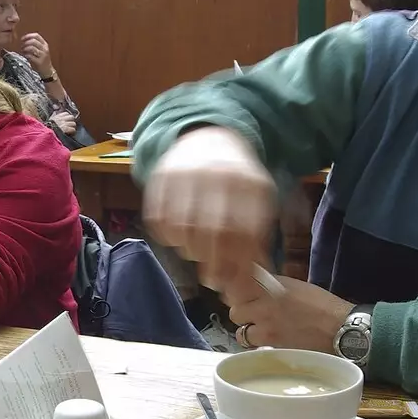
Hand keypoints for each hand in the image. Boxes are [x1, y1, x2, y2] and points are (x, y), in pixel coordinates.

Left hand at [20, 33, 52, 76]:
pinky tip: (25, 56)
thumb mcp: (41, 50)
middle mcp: (45, 49)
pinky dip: (26, 55)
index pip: (36, 36)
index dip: (28, 36)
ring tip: (23, 51)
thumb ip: (35, 44)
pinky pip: (30, 56)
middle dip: (25, 43)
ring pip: (32, 48)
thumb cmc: (42, 59)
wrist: (48, 70)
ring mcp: (43, 55)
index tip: (22, 39)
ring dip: (25, 48)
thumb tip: (24, 40)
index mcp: (45, 44)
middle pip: (33, 41)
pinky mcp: (40, 62)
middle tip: (22, 46)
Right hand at [49, 109, 77, 134]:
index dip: (68, 117)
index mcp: (58, 117)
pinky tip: (70, 133)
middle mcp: (62, 119)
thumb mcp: (50, 120)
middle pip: (72, 117)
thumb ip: (53, 115)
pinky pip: (73, 129)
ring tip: (70, 129)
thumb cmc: (47, 127)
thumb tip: (54, 112)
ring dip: (72, 127)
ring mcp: (64, 124)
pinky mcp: (66, 129)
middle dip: (72, 121)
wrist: (47, 133)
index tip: (67, 120)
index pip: (66, 113)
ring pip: (73, 123)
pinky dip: (72, 131)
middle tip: (70, 125)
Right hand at [144, 126, 275, 290]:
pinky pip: (158, 219)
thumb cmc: (237, 181)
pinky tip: (178, 237)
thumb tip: (256, 277)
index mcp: (248, 182)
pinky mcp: (160, 176)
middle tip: (213, 278)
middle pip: (212, 233)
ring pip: (183, 228)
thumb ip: (259, 236)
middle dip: (213, 263)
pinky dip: (167, 236)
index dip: (239, 263)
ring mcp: (185, 174)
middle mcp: (217, 175)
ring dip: (189, 250)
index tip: (235, 281)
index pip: (245, 232)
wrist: (208, 137)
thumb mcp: (258, 200)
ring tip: (196, 251)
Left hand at [224, 272, 353, 352]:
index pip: (239, 287)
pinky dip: (259, 347)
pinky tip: (270, 343)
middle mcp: (265, 305)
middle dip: (242, 315)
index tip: (242, 297)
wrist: (341, 329)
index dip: (239, 294)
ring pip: (241, 333)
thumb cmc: (325, 307)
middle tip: (253, 317)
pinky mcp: (272, 345)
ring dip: (248, 333)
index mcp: (272, 287)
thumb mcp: (297, 287)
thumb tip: (258, 288)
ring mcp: (267, 327)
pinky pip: (254, 348)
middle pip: (235, 311)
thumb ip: (274, 287)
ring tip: (261, 333)